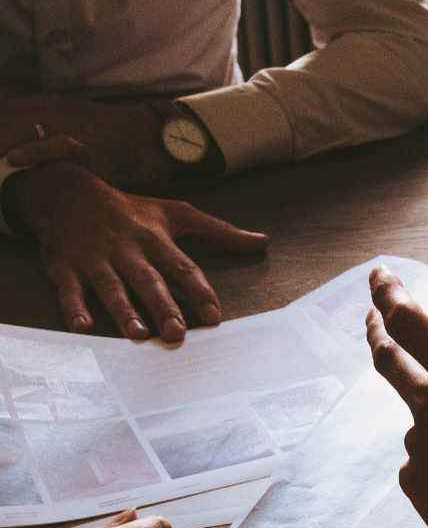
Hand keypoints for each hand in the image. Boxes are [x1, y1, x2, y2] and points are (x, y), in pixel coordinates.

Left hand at [0, 92, 175, 189]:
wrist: (141, 139)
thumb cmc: (100, 139)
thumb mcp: (60, 124)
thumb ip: (30, 131)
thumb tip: (8, 150)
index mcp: (36, 106)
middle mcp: (45, 112)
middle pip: (0, 120)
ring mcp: (64, 127)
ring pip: (17, 131)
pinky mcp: (83, 145)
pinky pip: (53, 147)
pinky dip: (30, 152)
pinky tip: (12, 161)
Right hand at [5, 161, 267, 341]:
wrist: (68, 193)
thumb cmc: (131, 211)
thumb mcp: (176, 213)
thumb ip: (220, 232)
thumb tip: (262, 241)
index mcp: (155, 239)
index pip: (182, 268)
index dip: (199, 292)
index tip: (214, 316)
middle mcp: (127, 249)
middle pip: (148, 280)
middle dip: (163, 306)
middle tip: (177, 333)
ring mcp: (95, 259)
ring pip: (112, 287)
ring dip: (124, 311)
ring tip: (138, 334)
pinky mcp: (65, 267)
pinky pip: (69, 290)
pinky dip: (74, 308)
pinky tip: (82, 327)